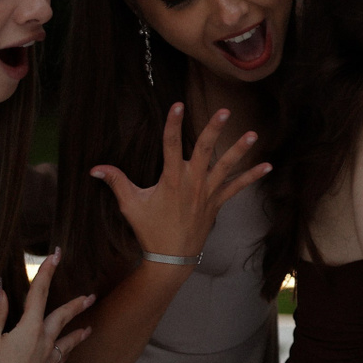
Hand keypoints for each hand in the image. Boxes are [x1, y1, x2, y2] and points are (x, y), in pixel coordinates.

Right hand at [0, 248, 94, 362]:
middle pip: (63, 316)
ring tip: (89, 327)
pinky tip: (68, 351)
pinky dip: (67, 351)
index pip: (39, 293)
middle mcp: (44, 342)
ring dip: (79, 331)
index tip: (56, 256)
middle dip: (76, 304)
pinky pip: (62, 358)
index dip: (47, 272)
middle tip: (90, 295)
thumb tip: (1, 288)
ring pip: (68, 341)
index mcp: (29, 329)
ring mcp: (48, 360)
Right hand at [90, 103, 271, 259]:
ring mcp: (207, 192)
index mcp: (171, 179)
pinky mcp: (217, 202)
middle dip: (214, 129)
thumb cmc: (149, 230)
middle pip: (204, 150)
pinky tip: (268, 165)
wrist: (172, 257)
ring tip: (253, 134)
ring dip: (240, 150)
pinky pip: (237, 187)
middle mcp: (192, 182)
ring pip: (226, 167)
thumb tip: (94, 168)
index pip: (171, 145)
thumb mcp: (130, 205)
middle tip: (224, 111)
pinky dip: (252, 177)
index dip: (173, 124)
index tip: (178, 105)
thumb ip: (116, 182)